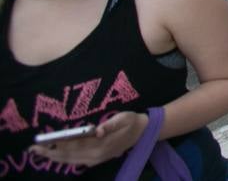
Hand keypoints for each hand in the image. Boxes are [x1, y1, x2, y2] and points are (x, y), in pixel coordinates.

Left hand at [28, 110, 148, 167]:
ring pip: (70, 161)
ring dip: (54, 157)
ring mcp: (95, 160)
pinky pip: (75, 161)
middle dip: (49, 153)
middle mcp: (96, 156)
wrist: (143, 132)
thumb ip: (111, 123)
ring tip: (40, 152)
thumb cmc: (131, 122)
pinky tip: (55, 155)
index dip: (57, 145)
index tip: (44, 143)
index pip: (74, 147)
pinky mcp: (95, 160)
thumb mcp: (124, 118)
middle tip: (33, 149)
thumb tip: (98, 131)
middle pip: (68, 156)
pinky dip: (63, 159)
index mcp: (101, 145)